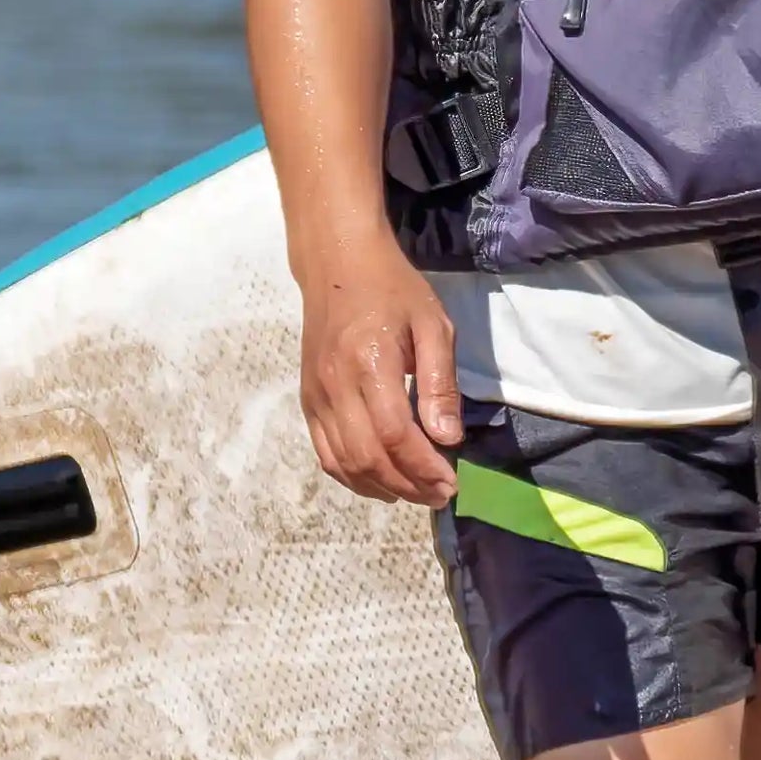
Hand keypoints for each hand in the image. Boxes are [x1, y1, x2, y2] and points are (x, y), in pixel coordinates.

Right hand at [296, 238, 465, 502]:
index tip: (452, 481)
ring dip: (381, 487)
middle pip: (368, 456)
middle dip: (408, 485)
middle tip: (440, 494)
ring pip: (343, 462)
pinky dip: (352, 476)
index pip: (396, 434)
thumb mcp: (434, 325)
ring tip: (417, 493)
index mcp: (369, 363)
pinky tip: (381, 482)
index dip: (424, 467)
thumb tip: (447, 438)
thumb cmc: (394, 290)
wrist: (338, 265)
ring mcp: (316, 396)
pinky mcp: (308, 401)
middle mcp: (336, 385)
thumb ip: (441, 383)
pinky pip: (325, 453)